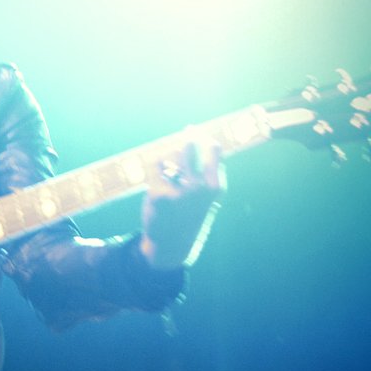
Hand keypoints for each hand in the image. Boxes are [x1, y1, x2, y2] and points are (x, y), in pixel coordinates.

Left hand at [140, 134, 225, 269]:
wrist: (173, 242)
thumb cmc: (191, 211)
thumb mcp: (208, 194)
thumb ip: (209, 170)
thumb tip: (205, 138)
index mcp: (215, 186)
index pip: (213, 149)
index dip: (202, 136)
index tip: (194, 129)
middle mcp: (199, 187)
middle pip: (187, 147)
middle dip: (182, 141)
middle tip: (180, 138)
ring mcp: (178, 191)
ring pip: (168, 155)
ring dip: (166, 158)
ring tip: (168, 172)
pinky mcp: (157, 194)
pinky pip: (154, 168)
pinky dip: (155, 172)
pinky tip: (158, 186)